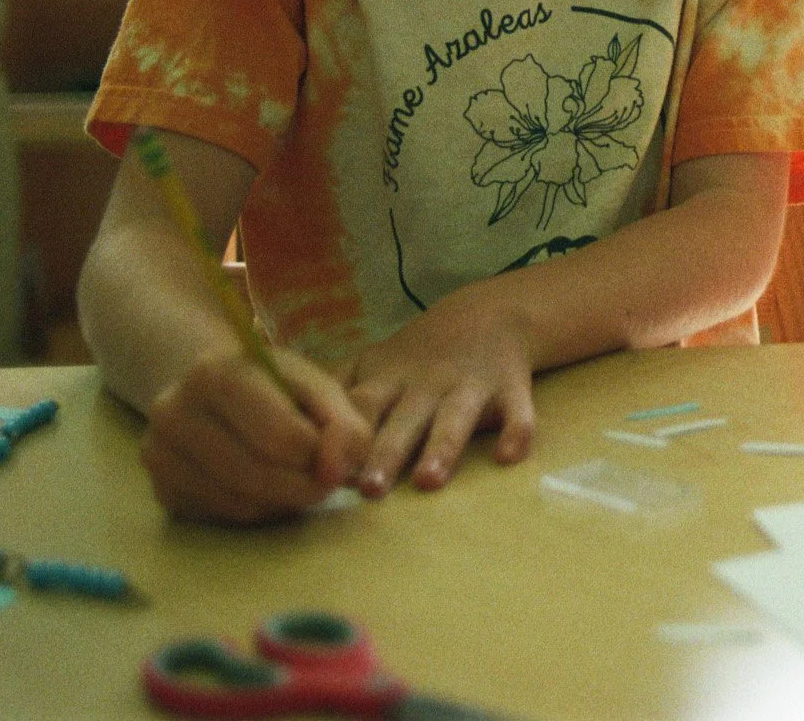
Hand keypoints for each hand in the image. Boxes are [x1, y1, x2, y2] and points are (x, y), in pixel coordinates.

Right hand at [141, 345, 370, 524]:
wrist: (217, 395)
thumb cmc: (278, 390)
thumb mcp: (318, 389)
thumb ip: (345, 424)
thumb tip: (337, 471)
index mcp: (217, 372)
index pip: (280, 434)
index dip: (320, 455)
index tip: (337, 458)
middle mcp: (174, 411)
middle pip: (256, 473)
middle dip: (304, 485)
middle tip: (325, 482)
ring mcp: (159, 454)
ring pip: (240, 502)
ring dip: (283, 502)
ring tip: (300, 482)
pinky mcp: (161, 490)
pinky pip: (222, 517)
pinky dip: (258, 511)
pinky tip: (268, 490)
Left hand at [344, 285, 537, 496]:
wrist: (489, 314)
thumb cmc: (419, 353)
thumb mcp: (373, 362)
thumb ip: (336, 391)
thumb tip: (285, 428)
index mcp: (388, 378)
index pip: (359, 408)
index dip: (341, 438)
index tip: (323, 473)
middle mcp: (426, 383)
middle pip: (403, 419)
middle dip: (386, 453)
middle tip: (368, 490)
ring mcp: (470, 386)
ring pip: (454, 418)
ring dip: (442, 448)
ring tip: (428, 481)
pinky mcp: (511, 389)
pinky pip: (518, 412)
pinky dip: (516, 432)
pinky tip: (507, 457)